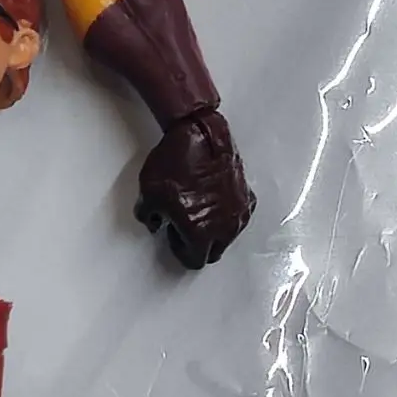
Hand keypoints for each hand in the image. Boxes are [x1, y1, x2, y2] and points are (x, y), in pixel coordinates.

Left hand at [133, 109, 255, 270]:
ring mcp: (239, 212)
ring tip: (199, 210)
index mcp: (200, 235)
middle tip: (185, 228)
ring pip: (228, 235)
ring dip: (214, 230)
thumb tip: (153, 222)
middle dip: (199, 245)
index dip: (180, 250)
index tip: (174, 239)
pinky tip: (213, 198)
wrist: (200, 136)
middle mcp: (225, 229)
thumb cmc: (177, 165)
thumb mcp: (149, 195)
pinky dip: (226, 212)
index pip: (194, 261)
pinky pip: (237, 214)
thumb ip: (149, 217)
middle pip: (213, 252)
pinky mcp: (247, 195)